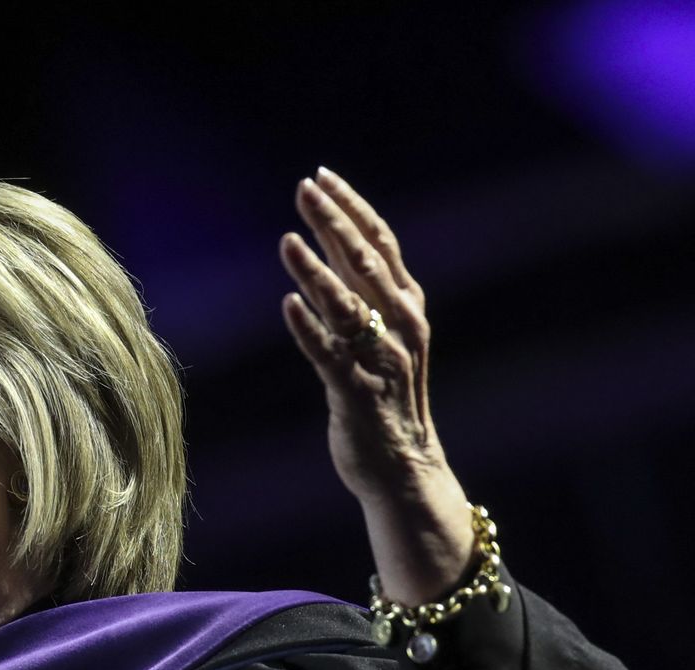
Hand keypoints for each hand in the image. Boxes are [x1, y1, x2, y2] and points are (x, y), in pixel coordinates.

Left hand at [279, 166, 474, 604]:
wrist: (404, 467)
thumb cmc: (386, 394)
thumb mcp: (381, 334)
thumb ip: (360, 290)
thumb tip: (331, 239)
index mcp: (407, 307)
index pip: (380, 244)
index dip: (352, 208)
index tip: (322, 177)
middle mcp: (401, 328)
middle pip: (367, 264)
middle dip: (335, 224)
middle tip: (304, 190)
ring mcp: (381, 362)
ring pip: (350, 308)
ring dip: (318, 273)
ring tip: (288, 242)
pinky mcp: (358, 396)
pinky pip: (331, 357)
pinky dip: (310, 330)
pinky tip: (287, 304)